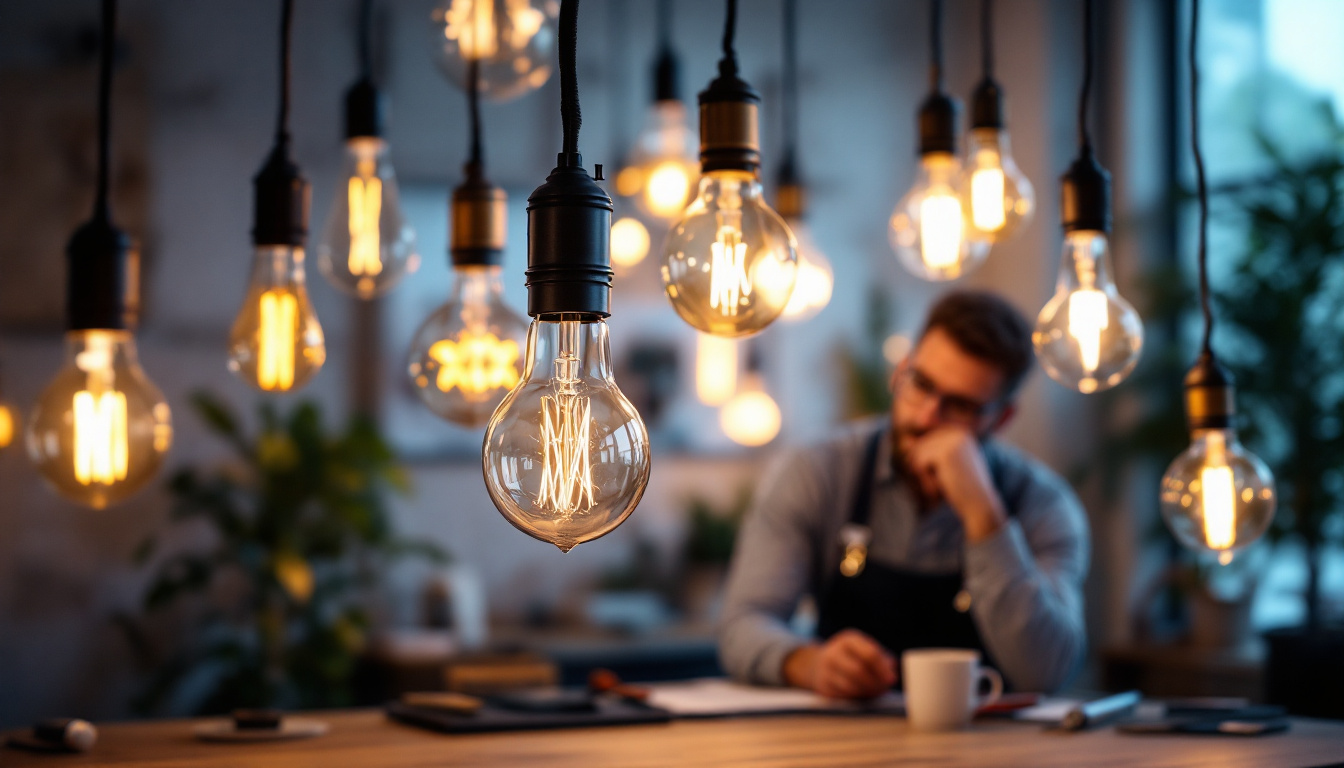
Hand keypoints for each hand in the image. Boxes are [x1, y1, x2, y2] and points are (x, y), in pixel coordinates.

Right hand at [783, 630, 896, 698]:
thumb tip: (892, 670)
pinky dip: (855, 698)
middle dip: (874, 683)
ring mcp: (824, 670)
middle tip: (884, 690)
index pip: (869, 654)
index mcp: (847, 640)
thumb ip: (880, 657)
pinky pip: (842, 696)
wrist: (816, 664)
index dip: (882, 669)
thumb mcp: (863, 649)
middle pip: (858, 671)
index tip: (891, 679)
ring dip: (866, 693)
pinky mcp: (822, 686)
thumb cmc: (849, 657)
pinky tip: (863, 696)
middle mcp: (833, 652)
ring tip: (875, 693)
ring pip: (850, 686)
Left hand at [905, 427, 1005, 542]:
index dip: (926, 461)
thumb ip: (926, 451)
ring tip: (943, 482)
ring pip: (916, 453)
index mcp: (958, 430)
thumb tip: (905, 442)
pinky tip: (941, 484)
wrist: (980, 504)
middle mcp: (956, 431)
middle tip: (944, 480)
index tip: (944, 473)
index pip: (924, 440)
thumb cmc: (960, 487)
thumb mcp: (942, 464)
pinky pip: (918, 462)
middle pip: (919, 445)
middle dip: (924, 467)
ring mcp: (951, 440)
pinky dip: (925, 478)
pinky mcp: (945, 453)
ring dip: (923, 473)